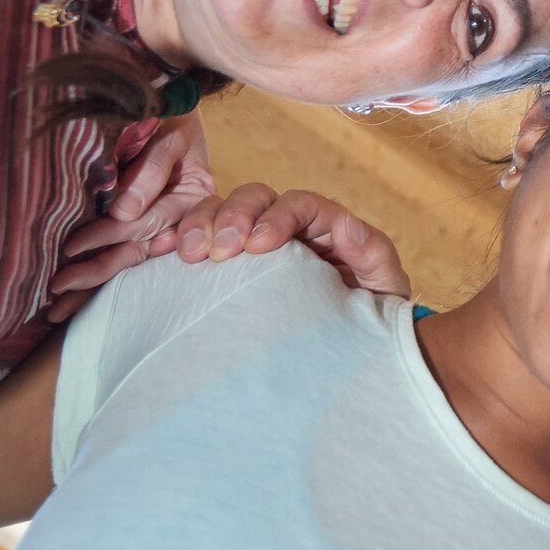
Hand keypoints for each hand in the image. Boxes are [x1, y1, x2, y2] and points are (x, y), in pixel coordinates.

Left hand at [49, 113, 216, 320]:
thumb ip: (153, 170)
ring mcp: (161, 223)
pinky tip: (73, 297)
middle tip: (56, 288)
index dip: (109, 235)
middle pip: (135, 248)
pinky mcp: (146, 228)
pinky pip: (124, 254)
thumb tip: (123, 212)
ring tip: (57, 308)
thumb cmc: (170, 115)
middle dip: (95, 271)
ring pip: (128, 258)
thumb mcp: (169, 136)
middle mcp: (177, 215)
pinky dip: (99, 274)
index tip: (72, 247)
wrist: (168, 102)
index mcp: (191, 195)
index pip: (146, 222)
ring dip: (93, 283)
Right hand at [173, 184, 412, 298]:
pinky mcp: (227, 265)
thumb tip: (348, 227)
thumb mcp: (383, 286)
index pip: (300, 204)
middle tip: (218, 250)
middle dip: (233, 215)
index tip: (257, 244)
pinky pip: (198, 239)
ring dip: (201, 225)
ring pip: (221, 211)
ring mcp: (253, 243)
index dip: (277, 215)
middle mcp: (286, 226)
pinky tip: (165, 254)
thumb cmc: (371, 314)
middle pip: (255, 198)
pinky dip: (179, 238)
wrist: (350, 350)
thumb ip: (372, 253)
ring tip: (189, 255)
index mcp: (325, 226)